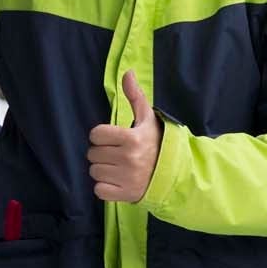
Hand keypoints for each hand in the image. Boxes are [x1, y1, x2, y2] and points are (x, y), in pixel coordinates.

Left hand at [88, 70, 160, 204]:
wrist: (173, 173)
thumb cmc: (155, 143)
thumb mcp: (147, 118)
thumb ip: (135, 96)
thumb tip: (127, 72)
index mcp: (131, 138)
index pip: (95, 134)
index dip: (101, 136)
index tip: (113, 138)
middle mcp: (128, 159)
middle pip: (93, 154)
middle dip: (102, 152)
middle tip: (116, 153)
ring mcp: (126, 178)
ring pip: (94, 171)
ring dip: (102, 169)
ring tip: (117, 167)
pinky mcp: (124, 195)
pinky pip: (99, 190)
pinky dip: (104, 187)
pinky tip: (116, 180)